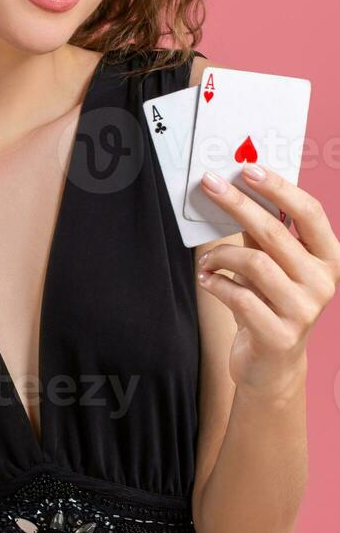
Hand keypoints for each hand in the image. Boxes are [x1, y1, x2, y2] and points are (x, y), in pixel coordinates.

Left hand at [197, 164, 339, 396]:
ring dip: (220, 255)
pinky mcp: (279, 334)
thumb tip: (237, 187)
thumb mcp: (271, 264)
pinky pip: (238, 296)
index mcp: (328, 257)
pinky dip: (215, 283)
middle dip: (238, 204)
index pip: (310, 213)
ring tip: (205, 259)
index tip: (248, 169)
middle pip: (276, 233)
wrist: (272, 363)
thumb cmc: (269, 302)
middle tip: (211, 185)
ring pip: (254, 262)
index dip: (279, 188)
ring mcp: (304, 311)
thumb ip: (261, 231)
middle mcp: (322, 282)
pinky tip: (207, 280)